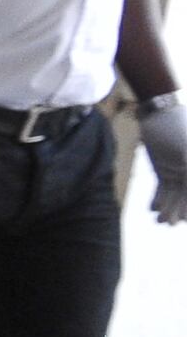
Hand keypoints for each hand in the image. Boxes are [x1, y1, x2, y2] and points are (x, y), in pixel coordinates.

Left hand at [141, 96, 186, 226]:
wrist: (159, 113)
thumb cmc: (178, 128)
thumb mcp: (186, 152)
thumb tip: (186, 185)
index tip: (185, 218)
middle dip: (181, 211)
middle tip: (170, 223)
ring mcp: (180, 173)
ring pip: (176, 197)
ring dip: (169, 209)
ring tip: (161, 221)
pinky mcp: (165, 172)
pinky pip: (164, 191)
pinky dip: (159, 201)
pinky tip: (153, 210)